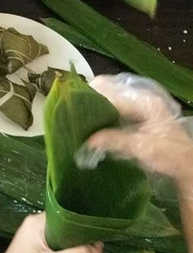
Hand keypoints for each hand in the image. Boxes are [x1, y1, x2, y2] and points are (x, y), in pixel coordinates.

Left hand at [0, 214, 103, 252]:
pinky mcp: (37, 250)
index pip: (66, 213)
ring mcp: (36, 239)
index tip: (98, 238)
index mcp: (37, 221)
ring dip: (75, 250)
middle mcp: (36, 226)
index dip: (83, 225)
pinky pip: (58, 248)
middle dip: (80, 241)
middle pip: (67, 228)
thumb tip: (99, 248)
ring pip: (64, 240)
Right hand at [80, 75, 192, 189]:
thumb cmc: (169, 156)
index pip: (109, 92)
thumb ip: (112, 140)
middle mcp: (141, 96)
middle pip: (107, 87)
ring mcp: (140, 103)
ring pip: (109, 94)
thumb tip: (84, 140)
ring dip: (95, 104)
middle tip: (74, 113)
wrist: (188, 166)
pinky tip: (95, 122)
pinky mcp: (139, 111)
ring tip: (81, 118)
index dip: (89, 99)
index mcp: (144, 101)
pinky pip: (115, 103)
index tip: (72, 109)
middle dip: (89, 98)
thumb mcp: (140, 149)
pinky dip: (103, 110)